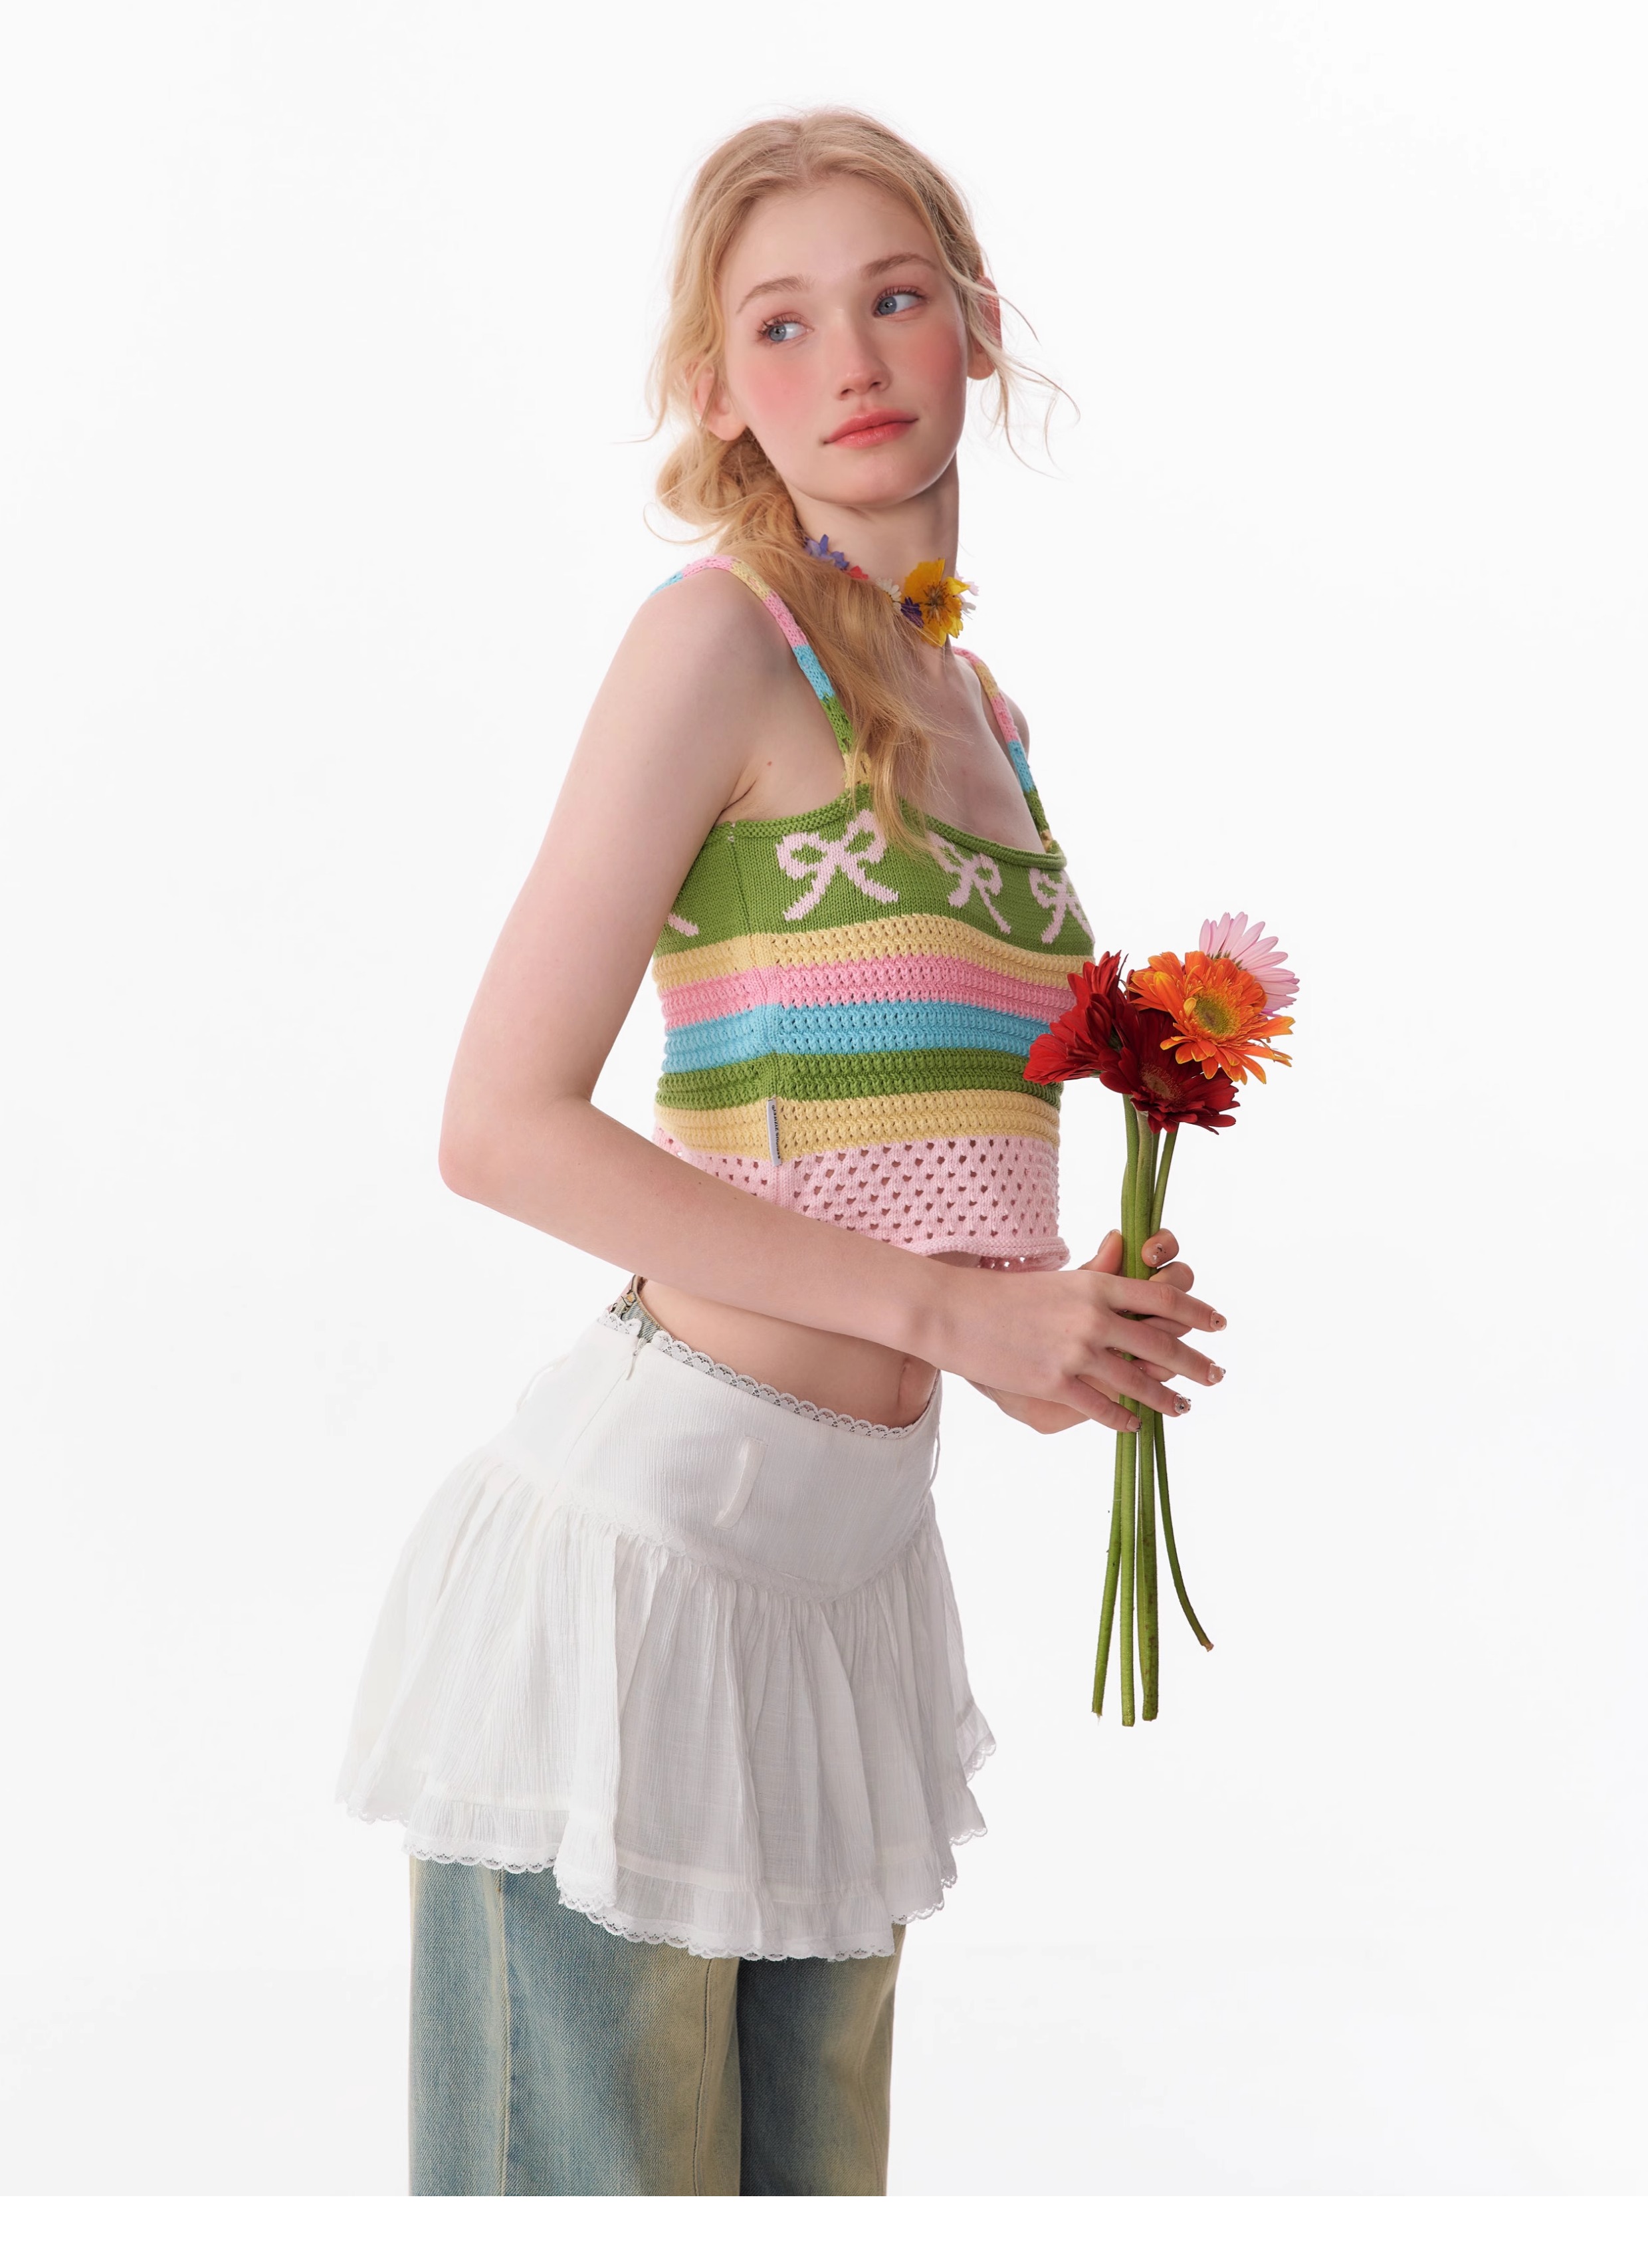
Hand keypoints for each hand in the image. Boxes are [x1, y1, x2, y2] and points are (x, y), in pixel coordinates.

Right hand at [956, 1226, 1223, 1434]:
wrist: (954, 1313)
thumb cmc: (1002, 1293)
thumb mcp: (1057, 1278)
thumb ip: (1097, 1273)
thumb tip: (1124, 1250)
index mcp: (1097, 1286)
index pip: (1164, 1298)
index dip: (1198, 1312)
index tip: (1219, 1324)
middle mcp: (1094, 1319)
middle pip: (1162, 1345)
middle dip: (1196, 1364)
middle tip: (1216, 1375)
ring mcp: (1076, 1354)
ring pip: (1137, 1383)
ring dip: (1167, 1399)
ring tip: (1185, 1407)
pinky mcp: (1056, 1384)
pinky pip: (1102, 1408)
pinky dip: (1123, 1419)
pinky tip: (1135, 1425)